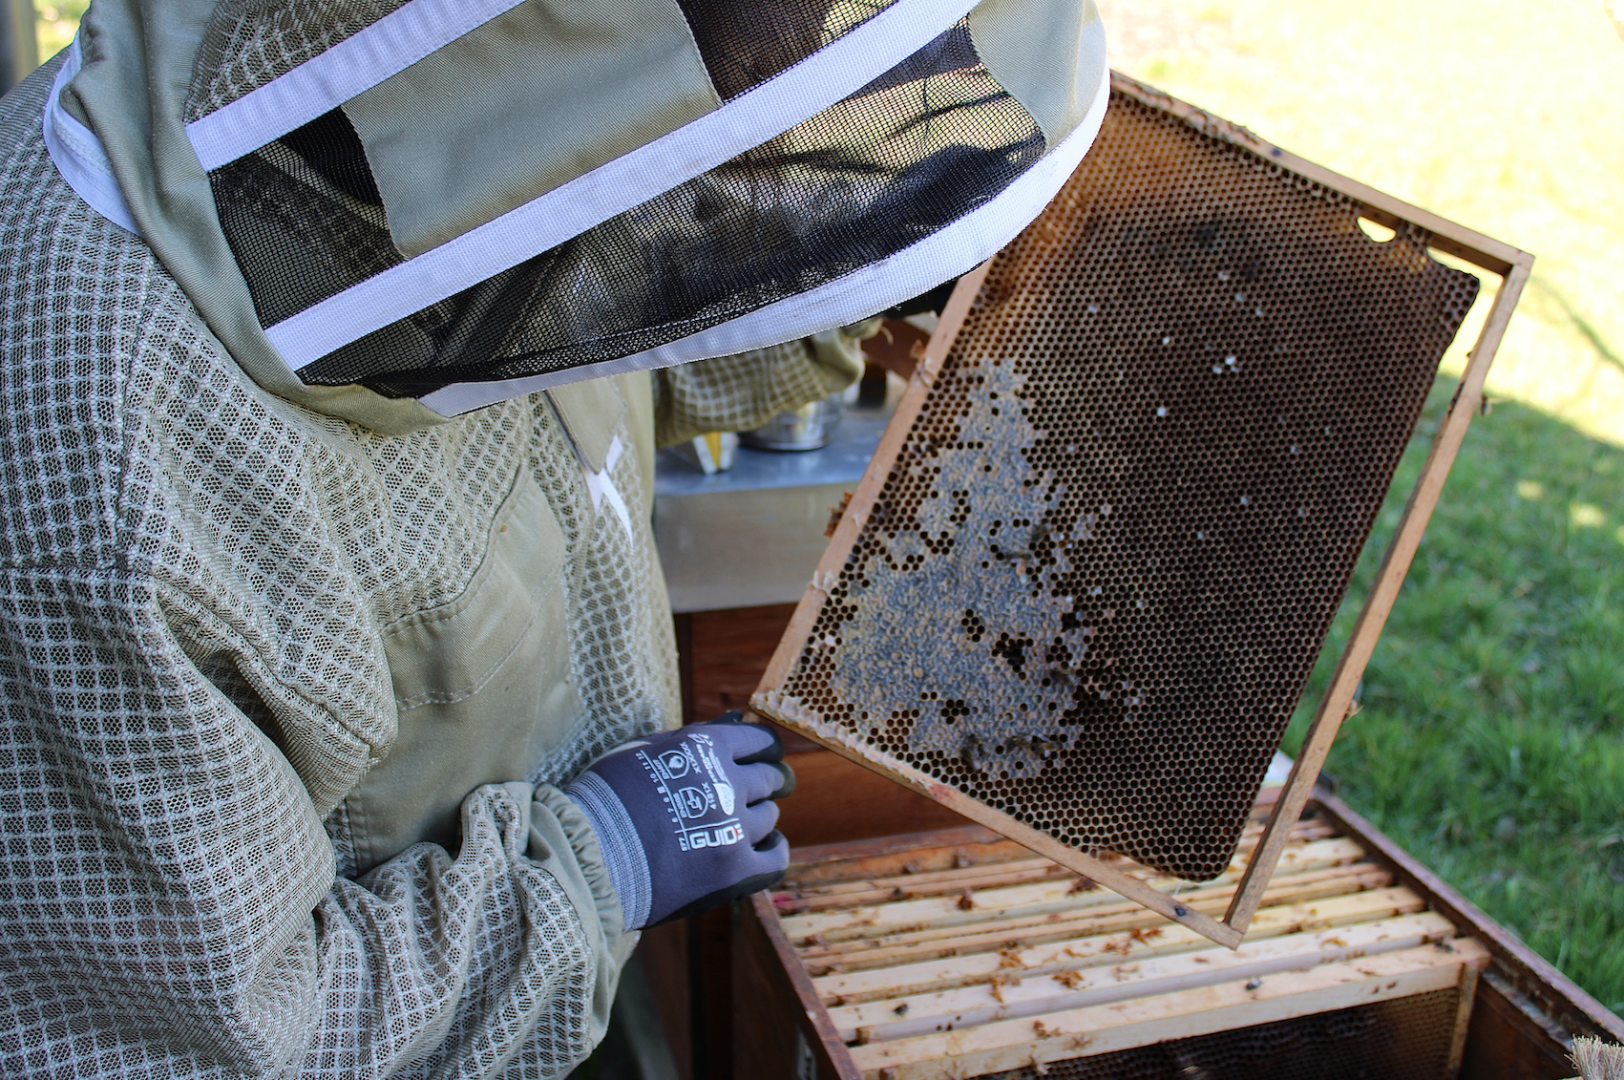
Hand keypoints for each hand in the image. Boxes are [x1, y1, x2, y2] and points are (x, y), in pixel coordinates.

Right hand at [566, 712, 793, 928]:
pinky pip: (776, 856)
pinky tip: (754, 849)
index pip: (762, 742)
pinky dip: (770, 850)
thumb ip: (698, 735)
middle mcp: (727, 784)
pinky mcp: (735, 871)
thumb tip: (739, 718)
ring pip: (769, 816)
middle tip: (736, 796)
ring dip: (754, 818)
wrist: (586, 858)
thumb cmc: (608, 798)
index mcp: (706, 748)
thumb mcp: (647, 752)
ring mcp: (734, 828)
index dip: (762, 751)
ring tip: (725, 826)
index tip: (757, 761)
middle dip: (760, 783)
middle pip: (770, 778)